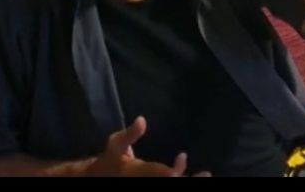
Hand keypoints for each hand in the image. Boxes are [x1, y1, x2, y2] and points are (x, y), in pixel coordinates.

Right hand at [83, 117, 208, 176]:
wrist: (98, 179)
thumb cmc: (110, 159)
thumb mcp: (115, 144)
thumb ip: (129, 134)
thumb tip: (142, 119)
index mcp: (137, 171)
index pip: (156, 172)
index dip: (172, 170)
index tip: (183, 159)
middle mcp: (146, 181)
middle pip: (169, 182)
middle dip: (187, 180)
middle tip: (206, 174)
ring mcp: (149, 184)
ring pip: (171, 186)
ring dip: (189, 181)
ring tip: (206, 174)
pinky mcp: (152, 184)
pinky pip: (170, 185)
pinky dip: (182, 179)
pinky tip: (192, 173)